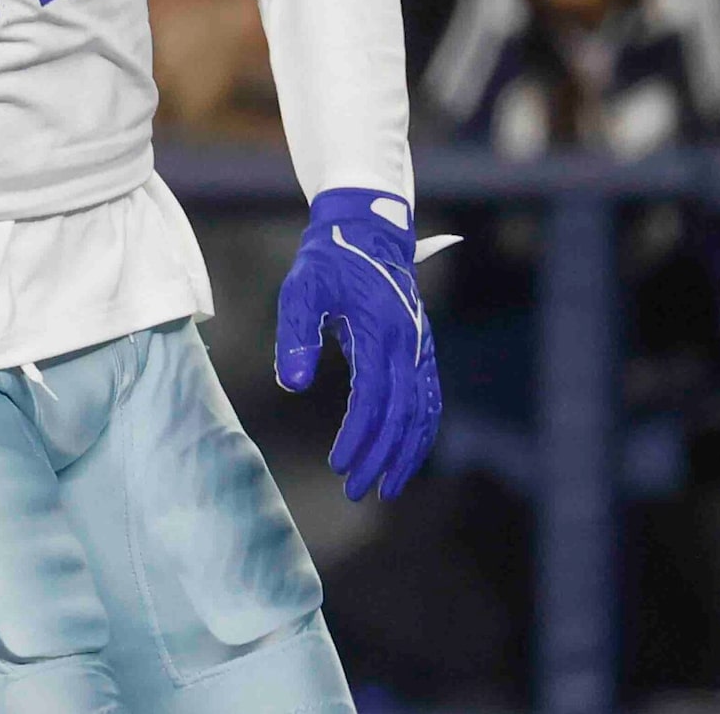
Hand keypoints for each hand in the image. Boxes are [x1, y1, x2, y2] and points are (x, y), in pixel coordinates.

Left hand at [276, 188, 445, 501]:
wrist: (367, 229)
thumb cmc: (328, 259)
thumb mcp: (301, 289)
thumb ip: (295, 335)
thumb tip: (290, 385)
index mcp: (381, 332)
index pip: (372, 400)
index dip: (357, 437)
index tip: (338, 465)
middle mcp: (410, 344)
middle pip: (401, 416)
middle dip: (380, 458)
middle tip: (355, 491)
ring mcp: (421, 348)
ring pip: (422, 413)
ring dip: (406, 453)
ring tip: (385, 487)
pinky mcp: (421, 349)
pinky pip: (429, 399)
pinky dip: (421, 431)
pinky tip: (405, 453)